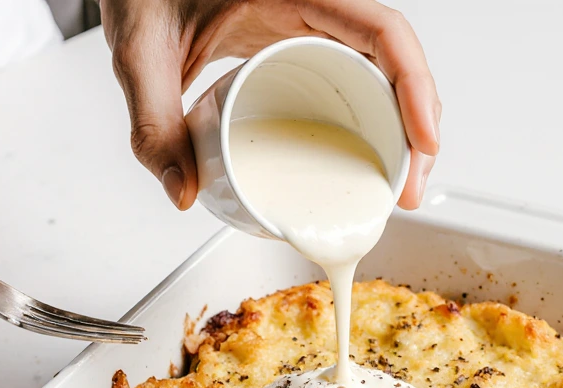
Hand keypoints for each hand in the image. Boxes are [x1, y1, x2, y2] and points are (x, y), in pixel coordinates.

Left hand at [101, 0, 439, 210]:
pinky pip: (354, 79)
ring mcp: (314, 25)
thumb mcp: (140, 54)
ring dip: (399, 131)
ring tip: (394, 188)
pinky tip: (368, 161)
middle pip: (395, 61)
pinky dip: (371, 122)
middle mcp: (317, 4)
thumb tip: (183, 193)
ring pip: (381, 74)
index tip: (422, 142)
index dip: (414, 86)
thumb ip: (152, 125)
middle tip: (405, 192)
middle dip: (415, 128)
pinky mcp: (302, 45)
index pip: (382, 30)